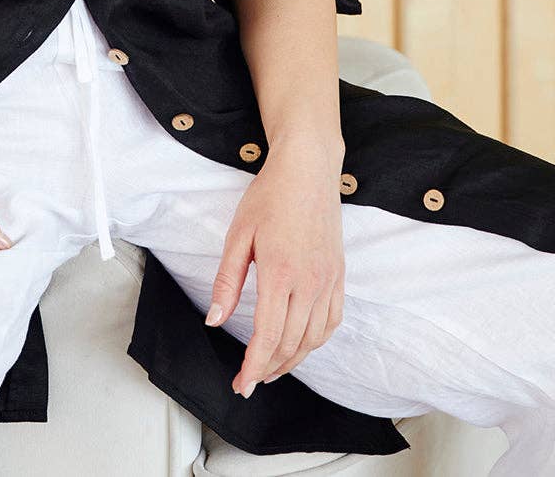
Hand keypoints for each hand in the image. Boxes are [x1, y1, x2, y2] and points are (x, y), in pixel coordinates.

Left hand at [205, 138, 345, 396]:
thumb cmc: (270, 196)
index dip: (253, 367)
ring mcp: (329, 280)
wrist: (308, 169)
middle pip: (291, 344)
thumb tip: (215, 320)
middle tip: (249, 381)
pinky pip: (332, 322)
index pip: (268, 336)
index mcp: (281, 273)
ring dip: (292, 360)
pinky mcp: (339, 275)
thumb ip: (227, 281)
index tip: (241, 385)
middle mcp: (310, 282)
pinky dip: (316, 341)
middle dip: (269, 369)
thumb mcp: (238, 235)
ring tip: (271, 368)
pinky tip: (301, 344)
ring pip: (314, 339)